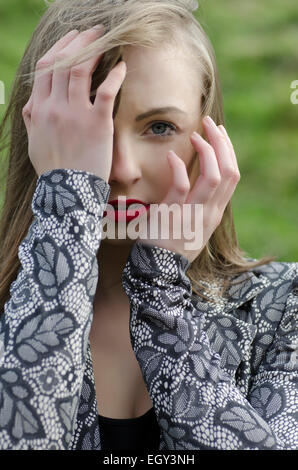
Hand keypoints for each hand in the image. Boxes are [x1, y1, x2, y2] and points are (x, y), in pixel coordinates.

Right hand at [22, 26, 126, 181]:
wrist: (68, 193)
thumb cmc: (54, 170)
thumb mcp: (34, 143)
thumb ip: (31, 120)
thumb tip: (31, 104)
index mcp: (38, 109)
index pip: (45, 68)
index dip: (59, 48)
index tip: (71, 40)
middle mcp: (54, 107)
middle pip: (63, 62)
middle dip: (78, 41)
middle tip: (93, 32)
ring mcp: (75, 114)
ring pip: (81, 69)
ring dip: (94, 49)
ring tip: (106, 40)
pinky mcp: (97, 124)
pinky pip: (106, 91)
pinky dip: (115, 75)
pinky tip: (123, 67)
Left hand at [136, 115, 240, 263]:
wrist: (158, 269)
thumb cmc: (173, 243)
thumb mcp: (195, 225)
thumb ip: (201, 204)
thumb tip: (202, 180)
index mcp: (215, 212)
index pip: (233, 176)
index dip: (229, 152)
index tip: (220, 135)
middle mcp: (209, 212)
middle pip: (229, 172)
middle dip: (222, 144)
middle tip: (210, 124)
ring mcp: (193, 214)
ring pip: (213, 176)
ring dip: (207, 150)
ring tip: (196, 133)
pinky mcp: (173, 215)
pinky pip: (181, 186)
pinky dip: (178, 168)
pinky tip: (172, 156)